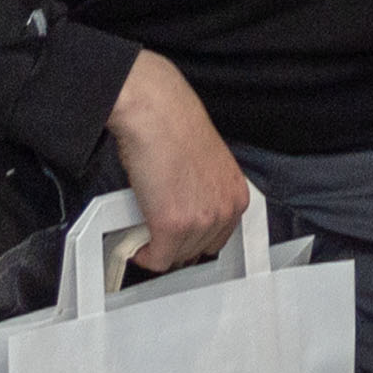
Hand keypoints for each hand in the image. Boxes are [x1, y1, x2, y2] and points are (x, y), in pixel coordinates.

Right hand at [105, 52, 253, 275]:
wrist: (156, 113)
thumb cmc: (175, 126)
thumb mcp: (207, 163)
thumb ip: (205, 191)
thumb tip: (188, 206)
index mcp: (236, 194)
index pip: (220, 236)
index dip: (196, 238)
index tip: (183, 240)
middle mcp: (224, 210)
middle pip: (198, 250)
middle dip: (176, 243)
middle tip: (157, 232)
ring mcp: (199, 221)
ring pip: (176, 256)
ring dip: (158, 246)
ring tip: (145, 226)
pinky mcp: (172, 227)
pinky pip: (157, 259)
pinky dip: (144, 254)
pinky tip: (136, 243)